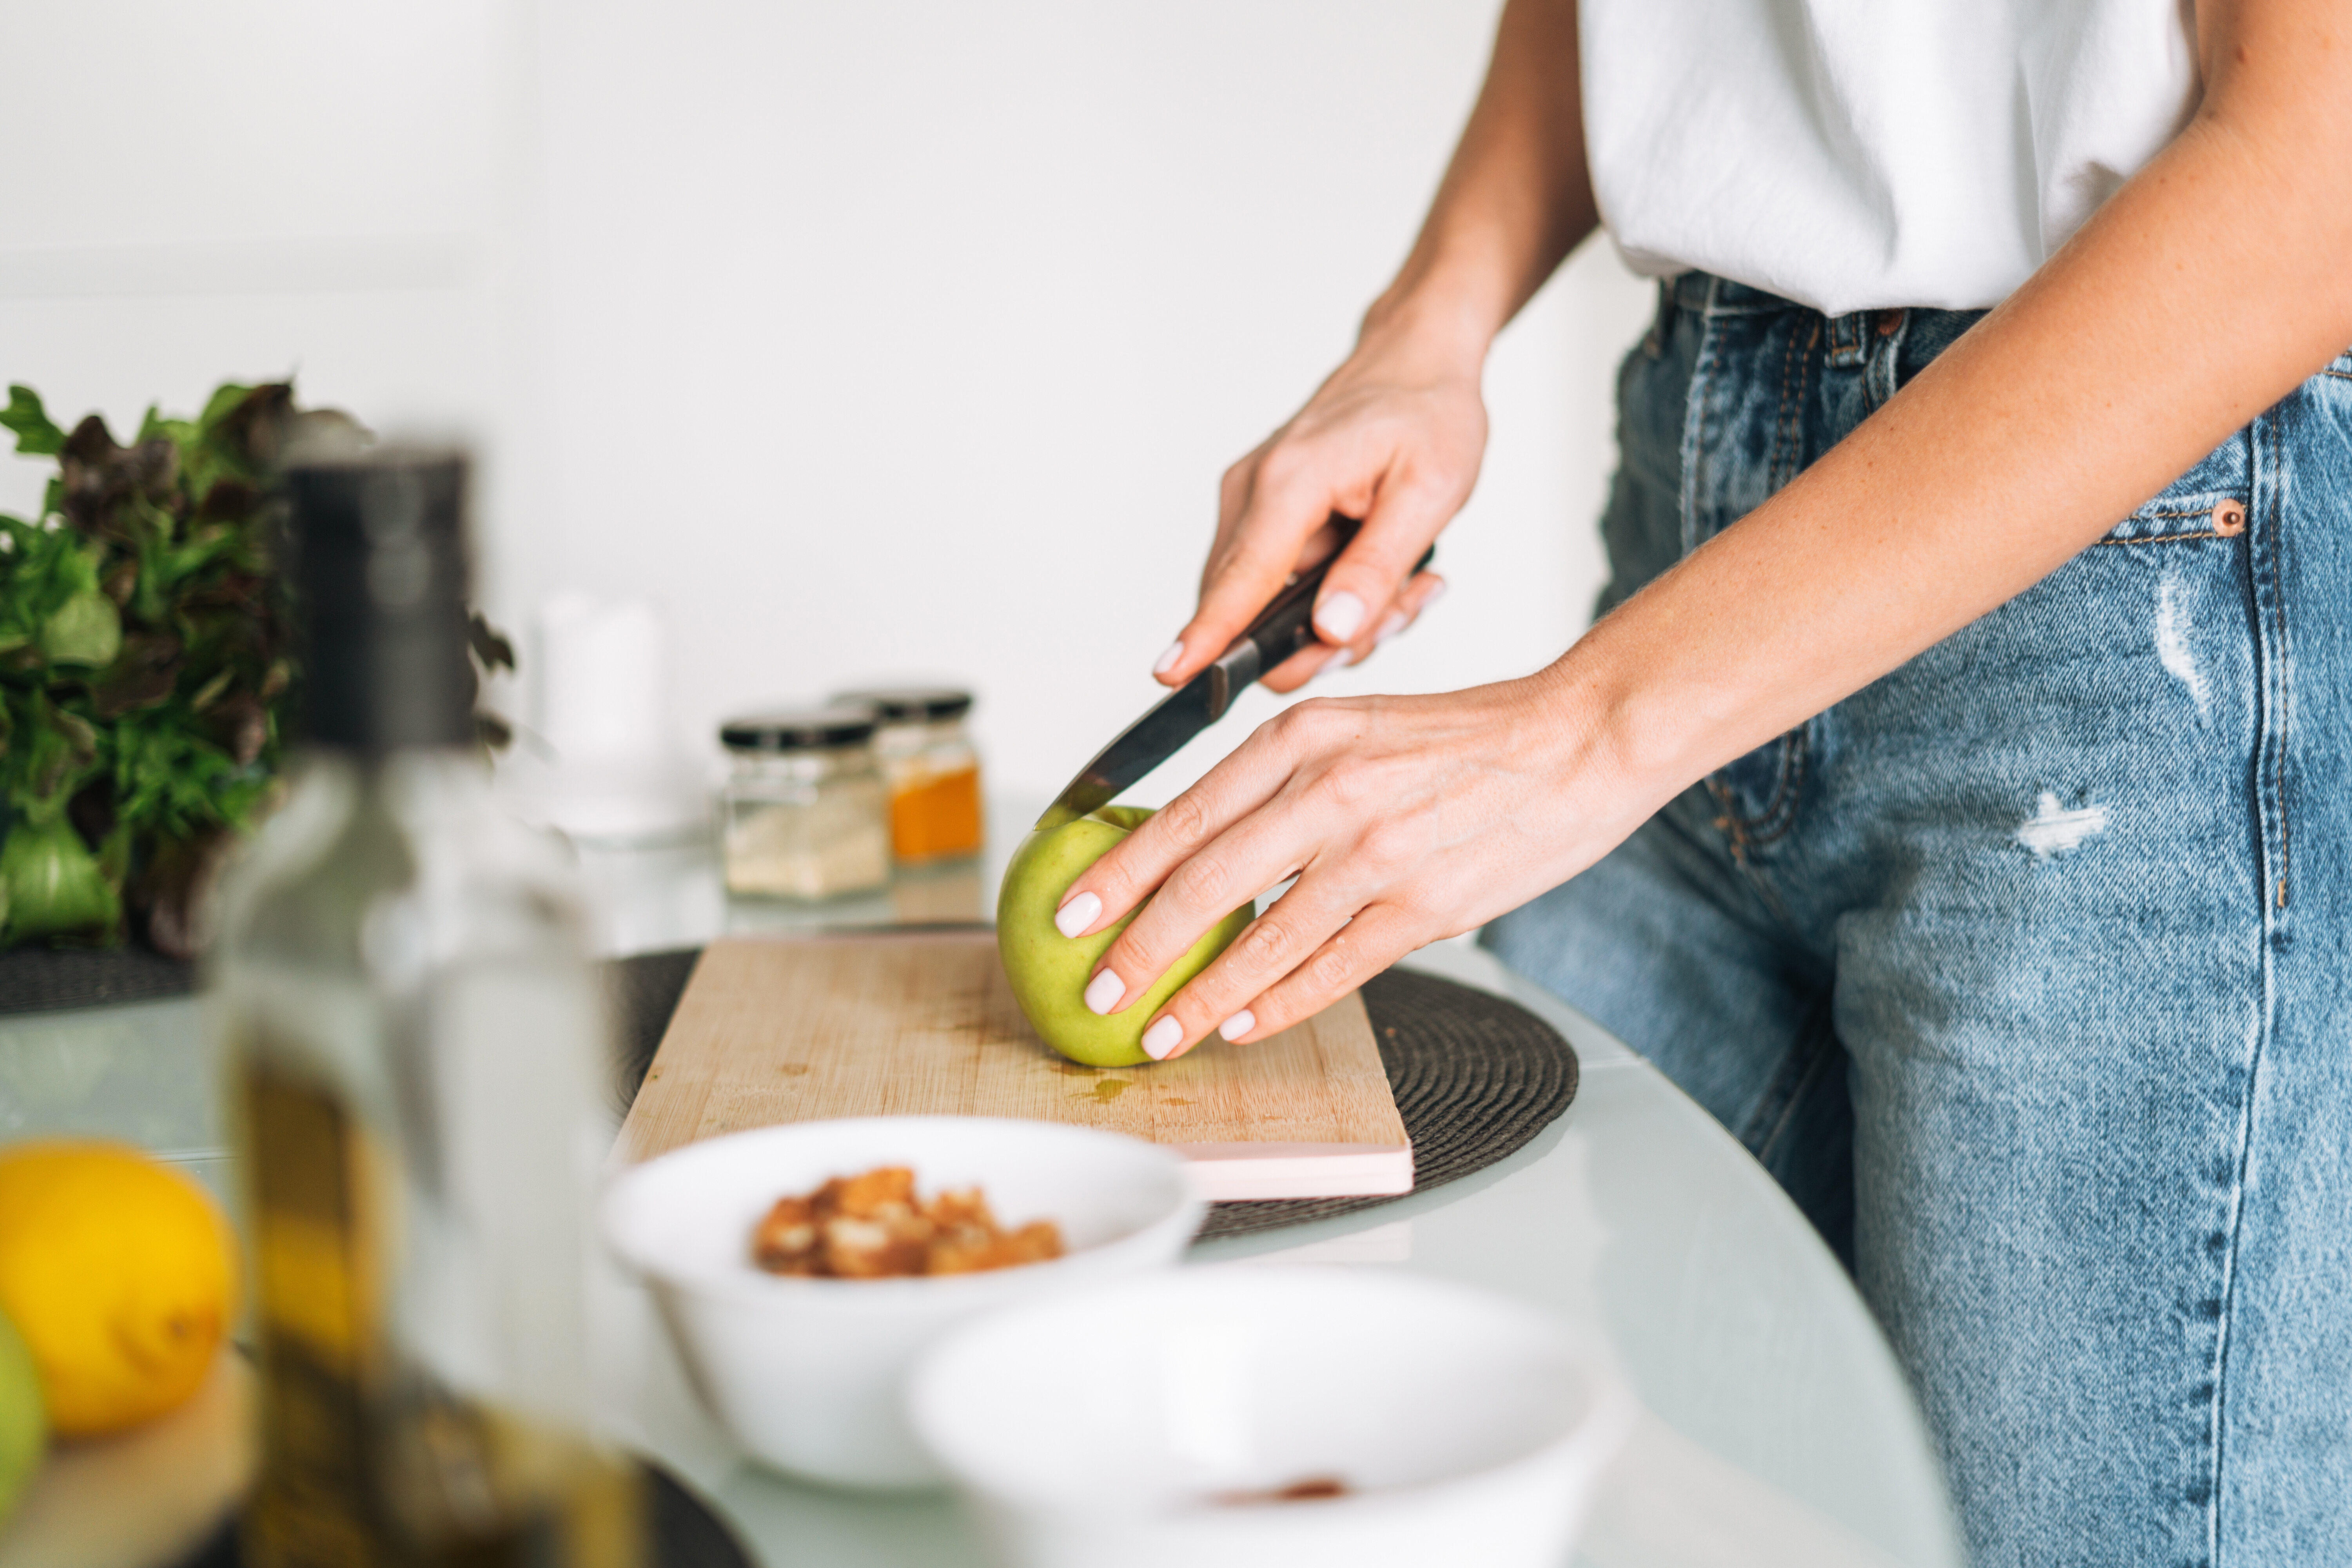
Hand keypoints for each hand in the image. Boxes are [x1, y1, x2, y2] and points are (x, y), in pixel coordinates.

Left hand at [1046, 676, 1671, 1059]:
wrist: (1576, 741)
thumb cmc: (1467, 738)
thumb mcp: (1357, 727)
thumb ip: (1286, 780)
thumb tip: (1211, 848)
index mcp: (1303, 736)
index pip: (1184, 815)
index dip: (1119, 873)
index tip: (1070, 911)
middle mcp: (1329, 790)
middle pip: (1204, 883)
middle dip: (1139, 947)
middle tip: (1096, 988)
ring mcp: (1376, 854)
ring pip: (1262, 941)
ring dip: (1201, 998)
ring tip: (1158, 1033)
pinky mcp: (1423, 908)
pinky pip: (1332, 970)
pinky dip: (1279, 1004)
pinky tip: (1242, 1026)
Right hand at [1153, 322, 1486, 692]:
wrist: (1415, 359)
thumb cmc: (1427, 412)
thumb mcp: (1430, 493)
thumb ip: (1377, 568)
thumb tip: (1331, 631)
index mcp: (1291, 482)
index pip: (1241, 579)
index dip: (1209, 635)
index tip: (1171, 674)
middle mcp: (1253, 491)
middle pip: (1256, 611)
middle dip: (1329, 637)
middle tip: (1405, 604)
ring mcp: (1251, 501)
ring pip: (1269, 606)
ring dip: (1339, 615)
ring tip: (1404, 579)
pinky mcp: (1260, 512)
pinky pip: (1278, 583)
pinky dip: (1329, 592)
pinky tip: (1378, 566)